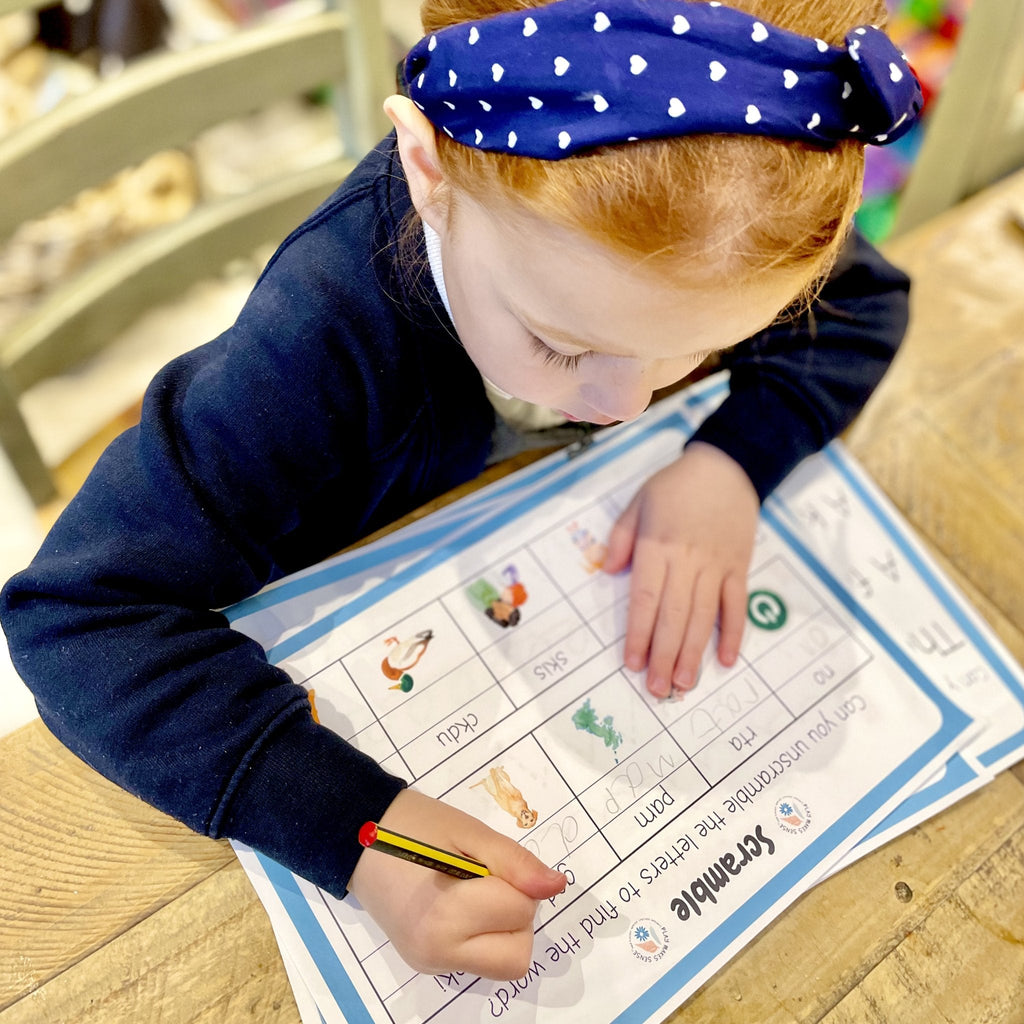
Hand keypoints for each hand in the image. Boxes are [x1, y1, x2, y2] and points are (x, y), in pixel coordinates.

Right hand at [347, 788, 565, 979]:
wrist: (356, 835)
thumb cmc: (414, 826)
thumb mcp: (469, 832)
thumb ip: (515, 863)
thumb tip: (556, 887)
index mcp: (445, 916)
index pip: (520, 909)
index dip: (515, 880)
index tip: (485, 861)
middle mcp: (437, 952)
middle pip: (518, 953)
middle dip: (515, 913)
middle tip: (484, 879)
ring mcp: (430, 963)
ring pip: (503, 964)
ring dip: (503, 929)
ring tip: (472, 891)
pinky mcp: (426, 965)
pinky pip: (478, 960)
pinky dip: (483, 935)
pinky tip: (458, 905)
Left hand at [603, 442, 758, 697]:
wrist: (727, 466)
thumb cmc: (676, 486)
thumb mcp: (639, 502)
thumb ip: (622, 537)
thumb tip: (609, 571)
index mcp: (658, 547)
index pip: (645, 598)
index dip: (638, 633)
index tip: (632, 663)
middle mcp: (687, 560)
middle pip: (674, 615)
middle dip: (664, 655)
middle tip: (657, 689)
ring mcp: (716, 566)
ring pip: (704, 616)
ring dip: (693, 652)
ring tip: (683, 684)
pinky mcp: (739, 567)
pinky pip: (736, 605)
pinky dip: (734, 633)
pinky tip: (725, 660)